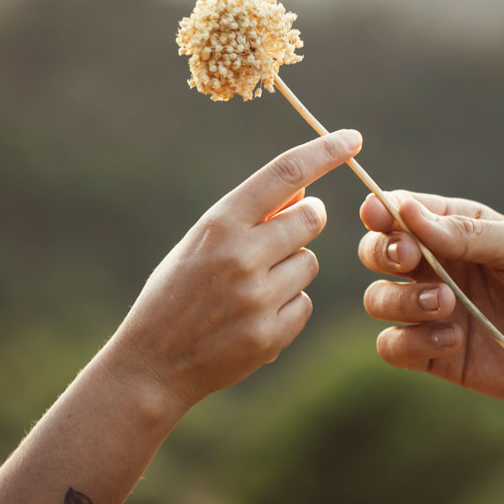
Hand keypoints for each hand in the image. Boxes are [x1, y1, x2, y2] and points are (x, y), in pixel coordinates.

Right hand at [108, 130, 362, 411]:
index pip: (284, 173)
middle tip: (278, 239)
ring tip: (249, 289)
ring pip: (310, 264)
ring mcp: (257, 297)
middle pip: (311, 219)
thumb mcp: (200, 243)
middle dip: (305, 222)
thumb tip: (306, 193)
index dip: (324, 152)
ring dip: (291, 271)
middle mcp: (241, 256)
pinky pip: (304, 304)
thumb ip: (250, 218)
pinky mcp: (271, 335)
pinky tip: (250, 319)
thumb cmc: (176, 293)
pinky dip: (286, 308)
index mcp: (219, 224)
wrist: (150, 364)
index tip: (353, 139)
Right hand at [359, 192, 503, 401]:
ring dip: (401, 299)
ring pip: (378, 301)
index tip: (380, 215)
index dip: (380, 211)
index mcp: (455, 229)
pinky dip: (410, 341)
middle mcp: (437, 267)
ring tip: (446, 303)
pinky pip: (394, 348)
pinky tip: (452, 338)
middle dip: (382, 253)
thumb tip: (405, 210)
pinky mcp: (439, 355)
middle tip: (410, 259)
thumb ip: (463, 233)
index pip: (398, 212)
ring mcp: (435, 312)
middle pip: (376, 254)